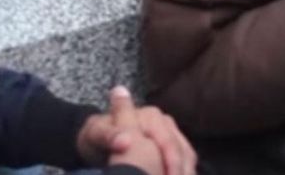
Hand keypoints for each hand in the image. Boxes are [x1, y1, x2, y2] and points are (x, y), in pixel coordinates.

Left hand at [76, 86, 194, 174]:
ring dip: (185, 172)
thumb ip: (108, 136)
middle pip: (182, 151)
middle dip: (180, 171)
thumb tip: (125, 141)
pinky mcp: (172, 147)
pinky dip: (184, 173)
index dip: (171, 163)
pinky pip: (186, 162)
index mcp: (150, 116)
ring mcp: (170, 134)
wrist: (97, 141)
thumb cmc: (96, 136)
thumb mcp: (96, 135)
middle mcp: (164, 122)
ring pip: (187, 157)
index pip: (168, 142)